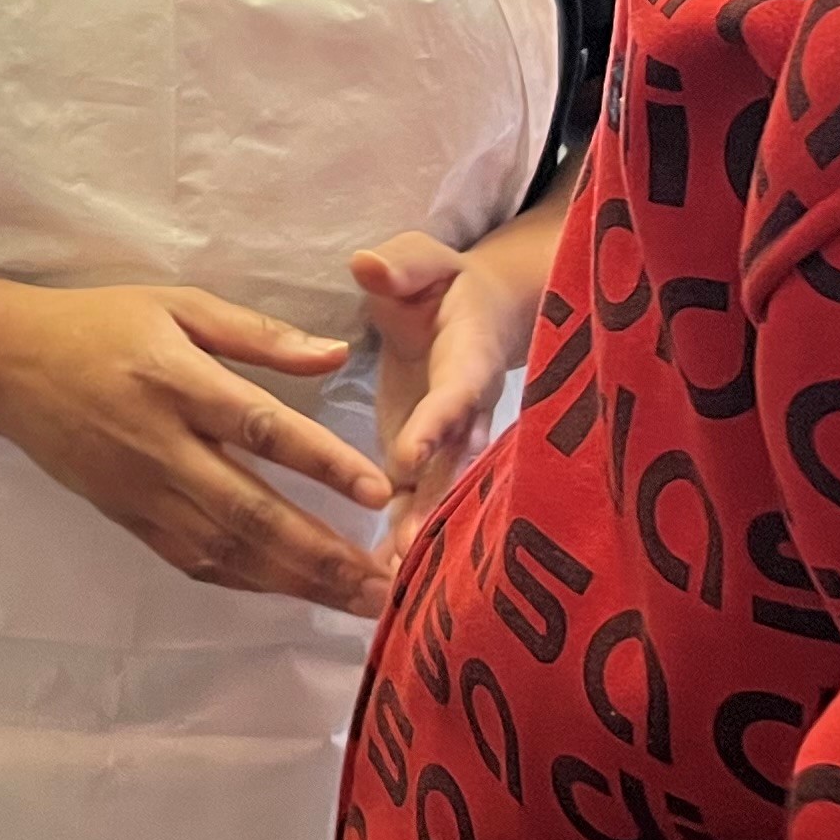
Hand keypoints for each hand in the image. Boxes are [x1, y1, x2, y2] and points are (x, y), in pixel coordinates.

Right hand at [0, 284, 396, 614]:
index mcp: (176, 381)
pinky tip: (293, 592)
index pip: (258, 427)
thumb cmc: (101, 324)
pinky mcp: (127, 518)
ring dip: (297, 580)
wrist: (7, 365)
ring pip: (226, 549)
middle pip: (250, 511)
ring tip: (359, 600)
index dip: (319, 462)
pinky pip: (194, 561)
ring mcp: (141, 491)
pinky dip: (247, 582)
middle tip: (388, 582)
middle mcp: (160, 446)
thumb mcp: (177, 305)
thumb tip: (334, 355)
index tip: (377, 491)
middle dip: (323, 553)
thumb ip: (258, 333)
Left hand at [354, 199, 569, 560]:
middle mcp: (467, 410)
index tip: (408, 457)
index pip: (457, 391)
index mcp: (469, 355)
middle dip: (436, 504)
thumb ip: (399, 264)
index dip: (437, 425)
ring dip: (420, 533)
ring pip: (441, 492)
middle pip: (457, 461)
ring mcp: (450, 443)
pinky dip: (402, 538)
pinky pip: (418, 501)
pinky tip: (377, 579)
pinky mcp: (426, 462)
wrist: (471, 313)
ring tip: (393, 579)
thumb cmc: (439, 282)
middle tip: (407, 546)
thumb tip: (367, 265)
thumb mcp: (420, 260)